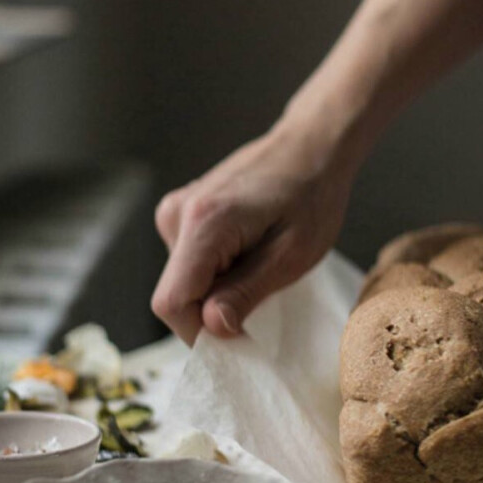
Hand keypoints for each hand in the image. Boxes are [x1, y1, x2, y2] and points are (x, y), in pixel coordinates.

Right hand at [151, 123, 357, 344]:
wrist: (311, 147)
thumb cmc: (311, 197)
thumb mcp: (291, 256)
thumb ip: (245, 293)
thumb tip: (211, 329)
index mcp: (202, 224)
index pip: (171, 303)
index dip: (201, 332)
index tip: (240, 335)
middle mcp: (177, 215)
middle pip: (176, 294)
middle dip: (213, 309)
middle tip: (263, 293)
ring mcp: (175, 211)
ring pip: (182, 281)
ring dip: (217, 288)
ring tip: (260, 261)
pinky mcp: (181, 212)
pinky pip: (188, 262)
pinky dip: (215, 270)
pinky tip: (248, 249)